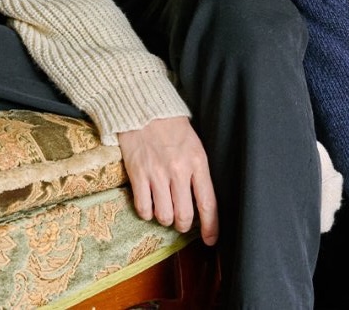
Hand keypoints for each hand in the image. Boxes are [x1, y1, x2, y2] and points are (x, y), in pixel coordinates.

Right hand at [116, 116, 218, 245]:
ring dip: (164, 218)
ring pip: (164, 216)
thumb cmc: (172, 127)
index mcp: (197, 162)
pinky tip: (148, 204)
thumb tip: (200, 202)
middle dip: (183, 225)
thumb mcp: (194, 146)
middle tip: (181, 221)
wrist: (144, 108)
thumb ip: (198, 172)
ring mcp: (157, 173)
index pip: (208, 203)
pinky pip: (143, 208)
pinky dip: (146, 212)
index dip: (211, 226)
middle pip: (184, 216)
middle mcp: (178, 171)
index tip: (210, 240)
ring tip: (164, 209)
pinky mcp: (137, 173)